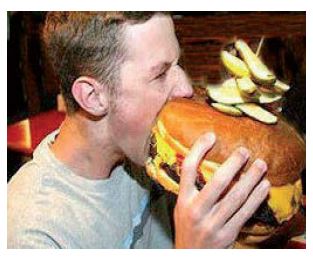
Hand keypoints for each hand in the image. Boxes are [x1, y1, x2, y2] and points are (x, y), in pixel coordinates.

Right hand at [174, 132, 269, 247]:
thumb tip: (202, 162)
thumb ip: (191, 189)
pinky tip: (264, 186)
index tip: (211, 135)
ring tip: (261, 165)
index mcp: (183, 201)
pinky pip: (245, 212)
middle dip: (233, 164)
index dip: (198, 150)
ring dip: (251, 179)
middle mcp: (196, 210)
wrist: (191, 256)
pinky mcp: (227, 234)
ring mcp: (212, 224)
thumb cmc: (187, 228)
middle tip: (245, 151)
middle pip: (217, 182)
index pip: (188, 169)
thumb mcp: (182, 207)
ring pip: (236, 197)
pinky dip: (256, 198)